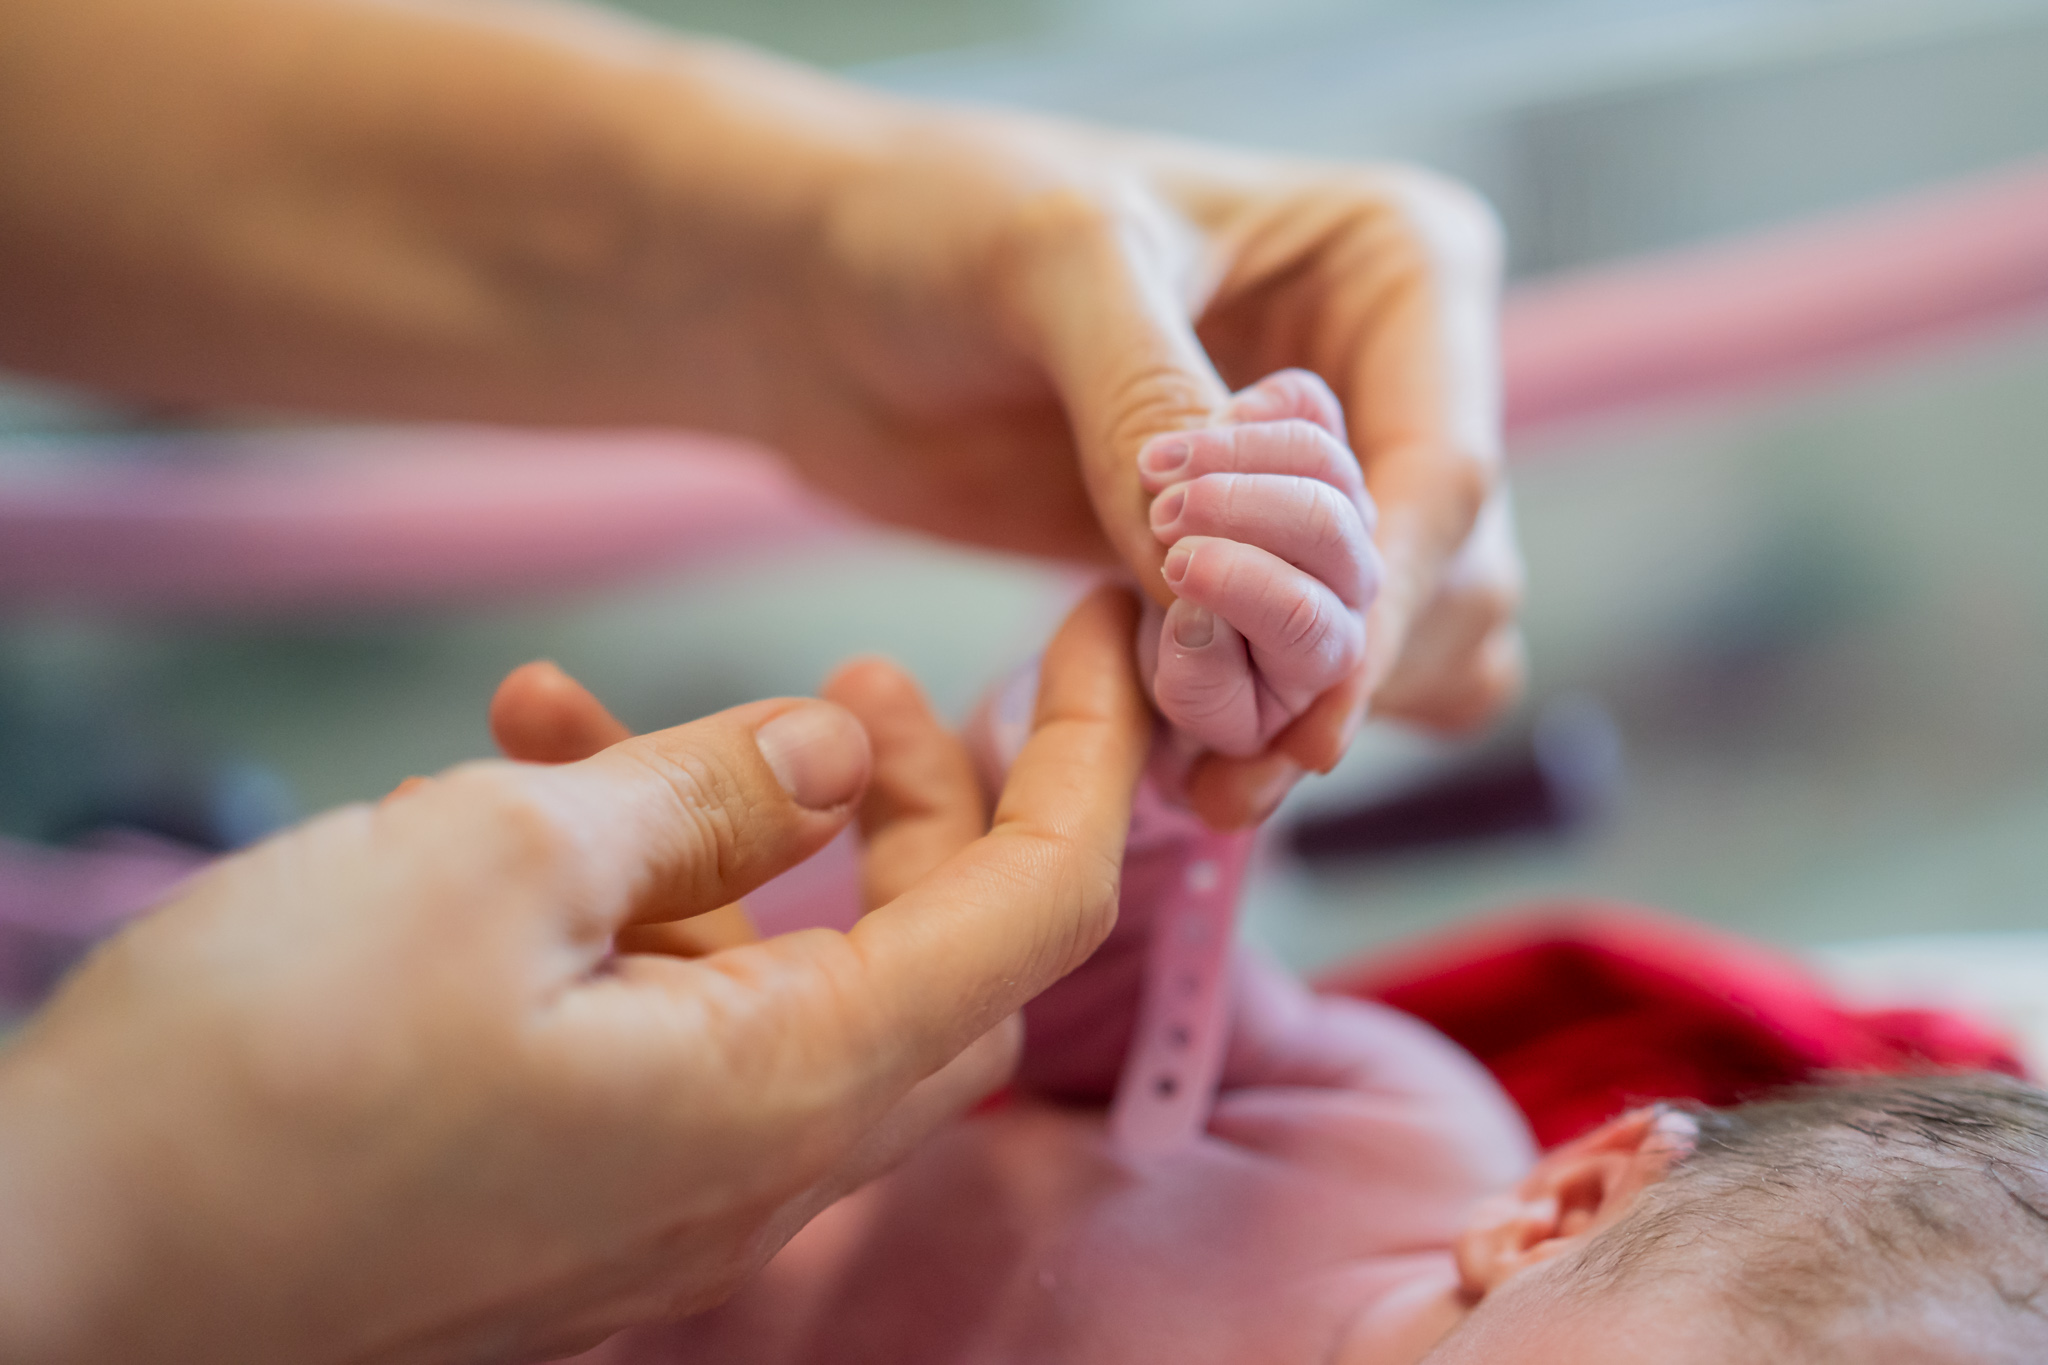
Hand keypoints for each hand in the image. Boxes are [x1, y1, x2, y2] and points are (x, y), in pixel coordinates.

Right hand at [0, 588, 1148, 1364]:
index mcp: (793, 1089)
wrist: (52, 1277)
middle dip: (921, 796)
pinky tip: (514, 805)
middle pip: (939, 946)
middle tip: (852, 684)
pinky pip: (675, 1025)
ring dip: (732, 833)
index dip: (1094, 750)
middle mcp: (765, 1161)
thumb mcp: (500, 862)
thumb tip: (847, 752)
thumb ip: (712, 795)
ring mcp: (674, 1188)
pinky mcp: (582, 1185)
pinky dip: (638, 910)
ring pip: (792, 975)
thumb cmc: (262, 1075)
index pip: (1044, 906)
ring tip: (583, 716)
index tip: (1103, 626)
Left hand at [757, 106, 1521, 822]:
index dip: (1389, 602)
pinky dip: (1256, 727)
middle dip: (1349, 666)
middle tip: (1228, 750)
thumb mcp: (1056, 261)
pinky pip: (1294, 675)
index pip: (1441, 468)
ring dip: (1313, 713)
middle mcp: (1378, 377)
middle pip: (1448, 577)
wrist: (821, 291)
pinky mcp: (1231, 565)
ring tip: (1204, 773)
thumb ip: (1147, 395)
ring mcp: (1307, 484)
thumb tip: (1209, 555)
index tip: (1316, 718)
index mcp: (1390, 264)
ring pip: (1405, 646)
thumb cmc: (935, 218)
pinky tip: (1179, 764)